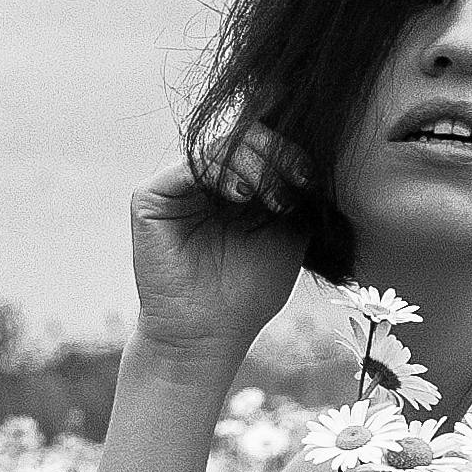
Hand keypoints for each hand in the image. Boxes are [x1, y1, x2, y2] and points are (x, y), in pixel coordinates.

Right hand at [125, 131, 310, 366]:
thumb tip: (322, 154)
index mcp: (234, 186)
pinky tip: (243, 195)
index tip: (311, 177)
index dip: (290, 152)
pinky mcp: (150, 198)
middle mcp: (203, 181)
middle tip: (297, 180)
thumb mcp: (289, 235)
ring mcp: (175, 188)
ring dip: (255, 165)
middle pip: (243, 138)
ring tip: (272, 198)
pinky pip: (189, 166)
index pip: (263, 146)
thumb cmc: (249, 292)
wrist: (208, 334)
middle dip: (277, 154)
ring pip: (219, 147)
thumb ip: (297, 193)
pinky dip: (221, 172)